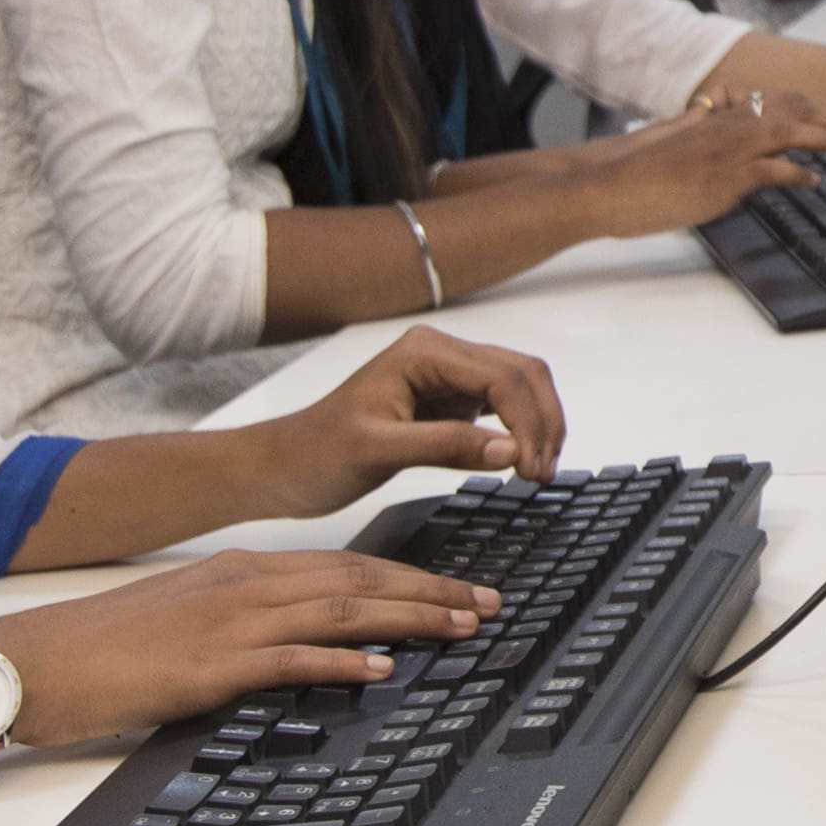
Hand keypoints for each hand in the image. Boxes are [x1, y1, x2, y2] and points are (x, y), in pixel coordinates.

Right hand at [0, 546, 501, 748]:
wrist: (35, 658)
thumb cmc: (105, 648)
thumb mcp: (188, 621)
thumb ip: (248, 626)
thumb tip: (308, 648)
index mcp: (241, 572)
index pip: (344, 566)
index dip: (408, 577)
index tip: (458, 591)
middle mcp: (243, 586)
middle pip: (356, 579)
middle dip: (430, 592)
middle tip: (487, 605)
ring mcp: (227, 622)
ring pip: (338, 609)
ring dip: (407, 618)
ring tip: (459, 628)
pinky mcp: (207, 664)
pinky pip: (286, 658)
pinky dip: (339, 660)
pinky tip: (378, 668)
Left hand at [259, 327, 567, 514]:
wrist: (282, 468)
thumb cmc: (315, 453)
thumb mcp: (377, 451)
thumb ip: (445, 446)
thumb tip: (510, 451)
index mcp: (423, 352)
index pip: (501, 377)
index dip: (527, 422)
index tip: (531, 468)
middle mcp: (441, 355)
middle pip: (522, 374)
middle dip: (543, 421)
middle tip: (542, 473)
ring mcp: (448, 377)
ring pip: (520, 388)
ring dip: (539, 426)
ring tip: (538, 472)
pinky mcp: (449, 403)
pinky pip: (502, 409)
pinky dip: (521, 433)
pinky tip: (520, 462)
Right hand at [585, 91, 825, 233]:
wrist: (605, 185)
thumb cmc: (634, 170)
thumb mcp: (674, 142)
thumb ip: (700, 130)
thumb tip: (715, 120)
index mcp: (718, 116)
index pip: (781, 103)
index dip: (817, 110)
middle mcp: (728, 125)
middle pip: (797, 111)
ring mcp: (727, 149)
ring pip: (794, 133)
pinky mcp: (724, 177)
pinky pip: (772, 170)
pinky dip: (798, 174)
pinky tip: (815, 181)